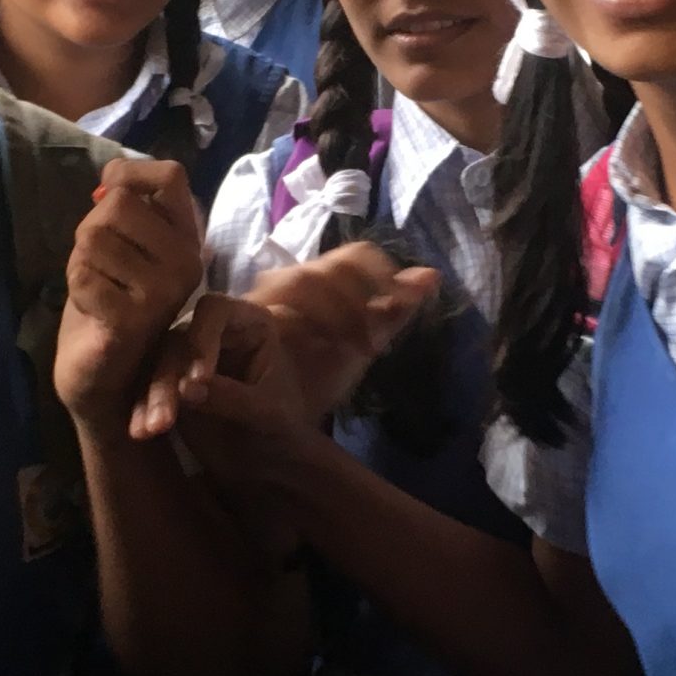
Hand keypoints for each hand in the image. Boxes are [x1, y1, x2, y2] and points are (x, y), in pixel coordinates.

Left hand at [55, 159, 205, 427]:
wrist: (102, 376)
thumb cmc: (108, 304)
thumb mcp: (119, 244)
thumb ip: (125, 206)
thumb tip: (112, 175)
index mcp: (187, 238)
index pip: (170, 175)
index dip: (129, 175)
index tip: (108, 197)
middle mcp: (187, 261)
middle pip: (117, 205)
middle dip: (90, 231)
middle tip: (100, 267)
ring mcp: (166, 291)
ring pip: (94, 237)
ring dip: (80, 263)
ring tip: (98, 290)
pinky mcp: (137, 318)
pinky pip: (83, 275)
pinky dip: (76, 289)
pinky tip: (93, 311)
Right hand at [128, 294, 301, 449]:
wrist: (270, 456)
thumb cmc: (281, 426)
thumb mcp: (268, 414)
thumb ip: (234, 397)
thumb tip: (188, 390)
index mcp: (247, 322)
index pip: (216, 311)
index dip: (202, 338)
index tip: (199, 379)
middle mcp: (211, 331)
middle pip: (178, 339)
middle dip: (168, 378)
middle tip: (165, 419)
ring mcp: (185, 354)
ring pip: (156, 363)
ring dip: (150, 396)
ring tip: (151, 430)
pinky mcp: (167, 381)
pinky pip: (145, 387)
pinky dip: (142, 409)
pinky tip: (140, 431)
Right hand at [242, 244, 439, 421]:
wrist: (271, 420)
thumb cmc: (316, 378)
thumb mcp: (363, 345)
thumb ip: (394, 311)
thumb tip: (433, 274)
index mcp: (324, 281)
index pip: (358, 255)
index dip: (384, 274)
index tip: (401, 307)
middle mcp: (293, 278)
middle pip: (335, 266)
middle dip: (361, 303)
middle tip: (371, 346)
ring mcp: (266, 294)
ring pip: (308, 278)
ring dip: (339, 314)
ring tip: (351, 349)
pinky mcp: (242, 313)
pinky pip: (277, 303)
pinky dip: (306, 324)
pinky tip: (319, 347)